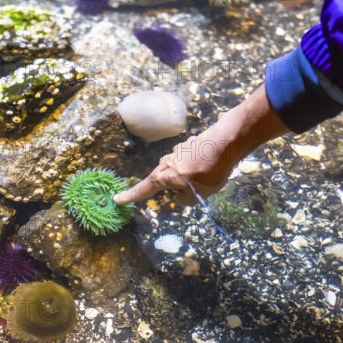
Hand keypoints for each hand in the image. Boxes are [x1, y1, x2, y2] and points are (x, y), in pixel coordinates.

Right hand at [113, 135, 232, 205]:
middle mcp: (165, 162)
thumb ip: (185, 200)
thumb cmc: (208, 172)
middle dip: (170, 186)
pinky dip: (196, 164)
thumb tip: (181, 195)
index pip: (143, 190)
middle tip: (189, 191)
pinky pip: (188, 158)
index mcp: (163, 177)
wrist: (224, 143)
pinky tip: (209, 164)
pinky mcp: (189, 144)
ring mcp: (177, 150)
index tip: (117, 199)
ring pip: (176, 167)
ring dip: (185, 174)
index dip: (130, 196)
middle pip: (162, 178)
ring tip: (205, 177)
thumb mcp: (197, 196)